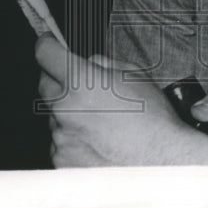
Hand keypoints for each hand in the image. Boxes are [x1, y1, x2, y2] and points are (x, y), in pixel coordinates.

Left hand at [34, 35, 207, 166]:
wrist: (163, 163)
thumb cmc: (153, 121)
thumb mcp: (134, 76)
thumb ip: (103, 64)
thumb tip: (88, 63)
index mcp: (80, 82)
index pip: (46, 53)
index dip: (47, 45)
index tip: (48, 45)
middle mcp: (64, 109)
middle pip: (45, 85)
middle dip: (58, 82)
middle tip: (82, 89)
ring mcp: (61, 138)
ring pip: (54, 117)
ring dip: (68, 115)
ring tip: (101, 124)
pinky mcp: (63, 162)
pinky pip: (60, 143)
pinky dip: (73, 140)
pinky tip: (98, 143)